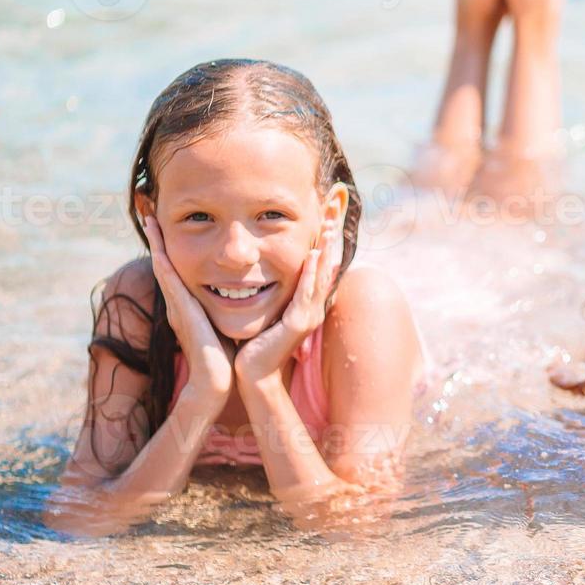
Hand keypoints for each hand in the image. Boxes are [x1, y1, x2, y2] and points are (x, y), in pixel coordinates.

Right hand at [142, 216, 233, 401]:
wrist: (215, 379)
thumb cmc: (224, 355)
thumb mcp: (222, 324)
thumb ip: (224, 309)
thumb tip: (239, 295)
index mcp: (188, 304)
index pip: (178, 269)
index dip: (172, 248)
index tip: (170, 227)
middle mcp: (178, 302)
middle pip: (165, 262)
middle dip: (158, 239)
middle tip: (151, 214)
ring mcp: (176, 306)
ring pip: (163, 266)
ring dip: (157, 243)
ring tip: (151, 220)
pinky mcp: (180, 311)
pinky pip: (169, 281)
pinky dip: (162, 262)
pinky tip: (158, 246)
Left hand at [235, 226, 342, 384]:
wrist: (250, 374)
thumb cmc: (252, 343)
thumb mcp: (263, 310)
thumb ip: (267, 291)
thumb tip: (254, 272)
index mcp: (306, 302)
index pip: (319, 264)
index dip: (324, 240)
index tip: (326, 215)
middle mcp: (313, 307)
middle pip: (327, 264)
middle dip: (330, 237)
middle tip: (334, 210)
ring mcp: (309, 315)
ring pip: (322, 275)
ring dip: (326, 248)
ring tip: (329, 226)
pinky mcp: (299, 323)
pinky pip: (306, 292)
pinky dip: (311, 273)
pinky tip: (313, 255)